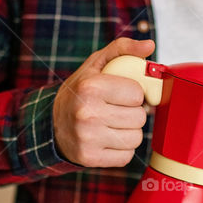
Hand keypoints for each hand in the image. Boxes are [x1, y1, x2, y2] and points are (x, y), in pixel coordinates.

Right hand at [53, 37, 154, 166]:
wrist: (53, 124)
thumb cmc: (80, 92)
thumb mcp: (96, 64)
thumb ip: (123, 49)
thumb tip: (149, 44)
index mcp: (90, 87)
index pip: (137, 94)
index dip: (132, 93)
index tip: (120, 93)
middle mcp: (87, 113)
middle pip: (139, 117)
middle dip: (132, 113)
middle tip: (116, 109)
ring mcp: (88, 138)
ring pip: (136, 138)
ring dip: (129, 131)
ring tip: (112, 124)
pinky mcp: (90, 158)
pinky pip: (127, 155)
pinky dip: (122, 149)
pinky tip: (107, 139)